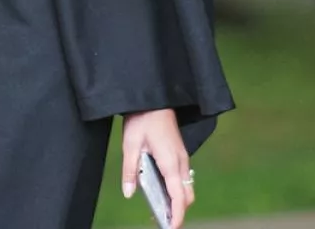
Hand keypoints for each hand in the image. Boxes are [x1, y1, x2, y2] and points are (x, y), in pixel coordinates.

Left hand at [120, 108, 193, 228]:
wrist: (153, 98)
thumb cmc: (142, 119)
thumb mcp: (130, 144)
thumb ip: (130, 170)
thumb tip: (129, 193)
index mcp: (171, 162)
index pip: (178, 196)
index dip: (176, 215)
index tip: (171, 228)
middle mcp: (181, 162)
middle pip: (186, 195)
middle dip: (177, 211)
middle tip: (162, 223)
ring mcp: (182, 157)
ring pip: (186, 187)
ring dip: (177, 201)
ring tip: (160, 212)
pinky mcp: (179, 154)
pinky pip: (182, 178)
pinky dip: (176, 190)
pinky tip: (162, 193)